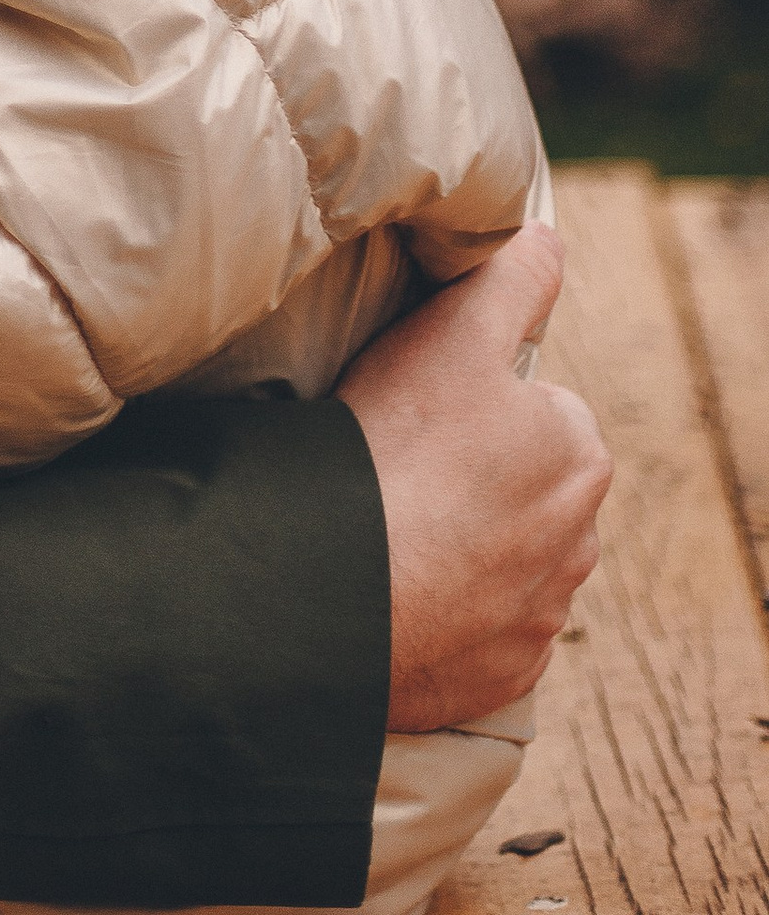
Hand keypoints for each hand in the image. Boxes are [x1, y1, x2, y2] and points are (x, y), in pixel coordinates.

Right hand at [338, 226, 610, 730]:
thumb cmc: (397, 453)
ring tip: (388, 528)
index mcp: (577, 456)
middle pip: (521, 489)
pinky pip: (475, 630)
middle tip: (398, 467)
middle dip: (473, 479)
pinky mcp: (500, 674)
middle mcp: (577, 542)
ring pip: (500, 561)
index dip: (473, 403)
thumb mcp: (453, 332)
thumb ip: (511, 276)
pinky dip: (443, 613)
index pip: (536, 412)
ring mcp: (539, 616)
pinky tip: (392, 586)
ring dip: (459, 546)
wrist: (337, 594)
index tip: (421, 413)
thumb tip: (546, 240)